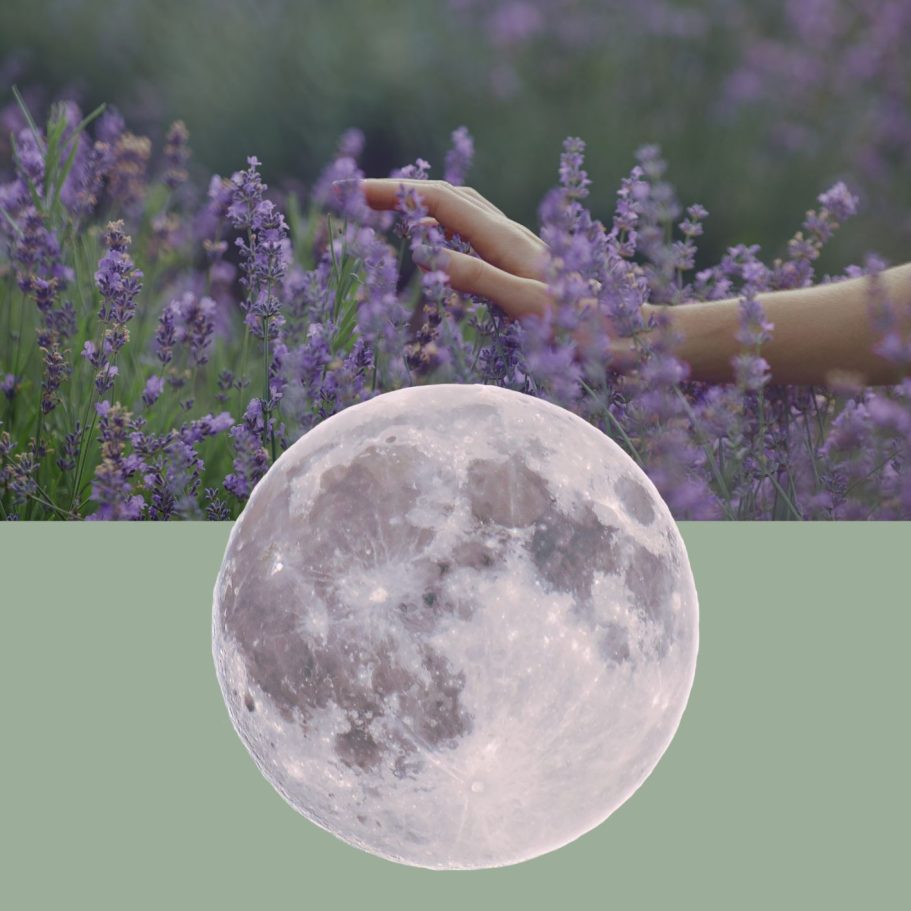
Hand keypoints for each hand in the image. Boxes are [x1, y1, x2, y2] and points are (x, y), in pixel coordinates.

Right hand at [359, 177, 645, 369]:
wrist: (631, 339)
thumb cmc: (586, 331)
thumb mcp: (528, 309)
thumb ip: (481, 279)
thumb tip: (428, 253)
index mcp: (506, 241)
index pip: (440, 203)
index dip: (396, 193)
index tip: (353, 191)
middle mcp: (511, 237)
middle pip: (449, 198)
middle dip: (402, 192)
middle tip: (358, 196)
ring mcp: (519, 249)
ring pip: (464, 210)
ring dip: (424, 202)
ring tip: (390, 207)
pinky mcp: (524, 265)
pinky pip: (476, 232)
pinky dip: (446, 224)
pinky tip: (440, 238)